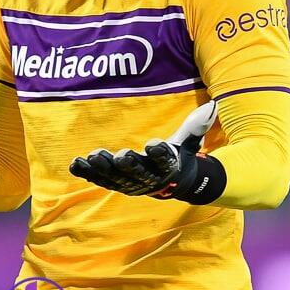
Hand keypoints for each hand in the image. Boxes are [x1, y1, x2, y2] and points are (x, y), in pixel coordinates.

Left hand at [69, 101, 220, 200]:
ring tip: (91, 157)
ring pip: (116, 179)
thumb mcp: (190, 143)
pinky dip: (87, 173)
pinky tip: (75, 164)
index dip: (160, 153)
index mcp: (169, 167)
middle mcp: (150, 179)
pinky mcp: (116, 183)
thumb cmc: (180, 157)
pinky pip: (100, 180)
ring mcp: (131, 184)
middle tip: (119, 155)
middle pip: (138, 173)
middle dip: (128, 165)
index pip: (166, 161)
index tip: (153, 143)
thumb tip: (213, 105)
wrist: (172, 184)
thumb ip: (196, 126)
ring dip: (103, 169)